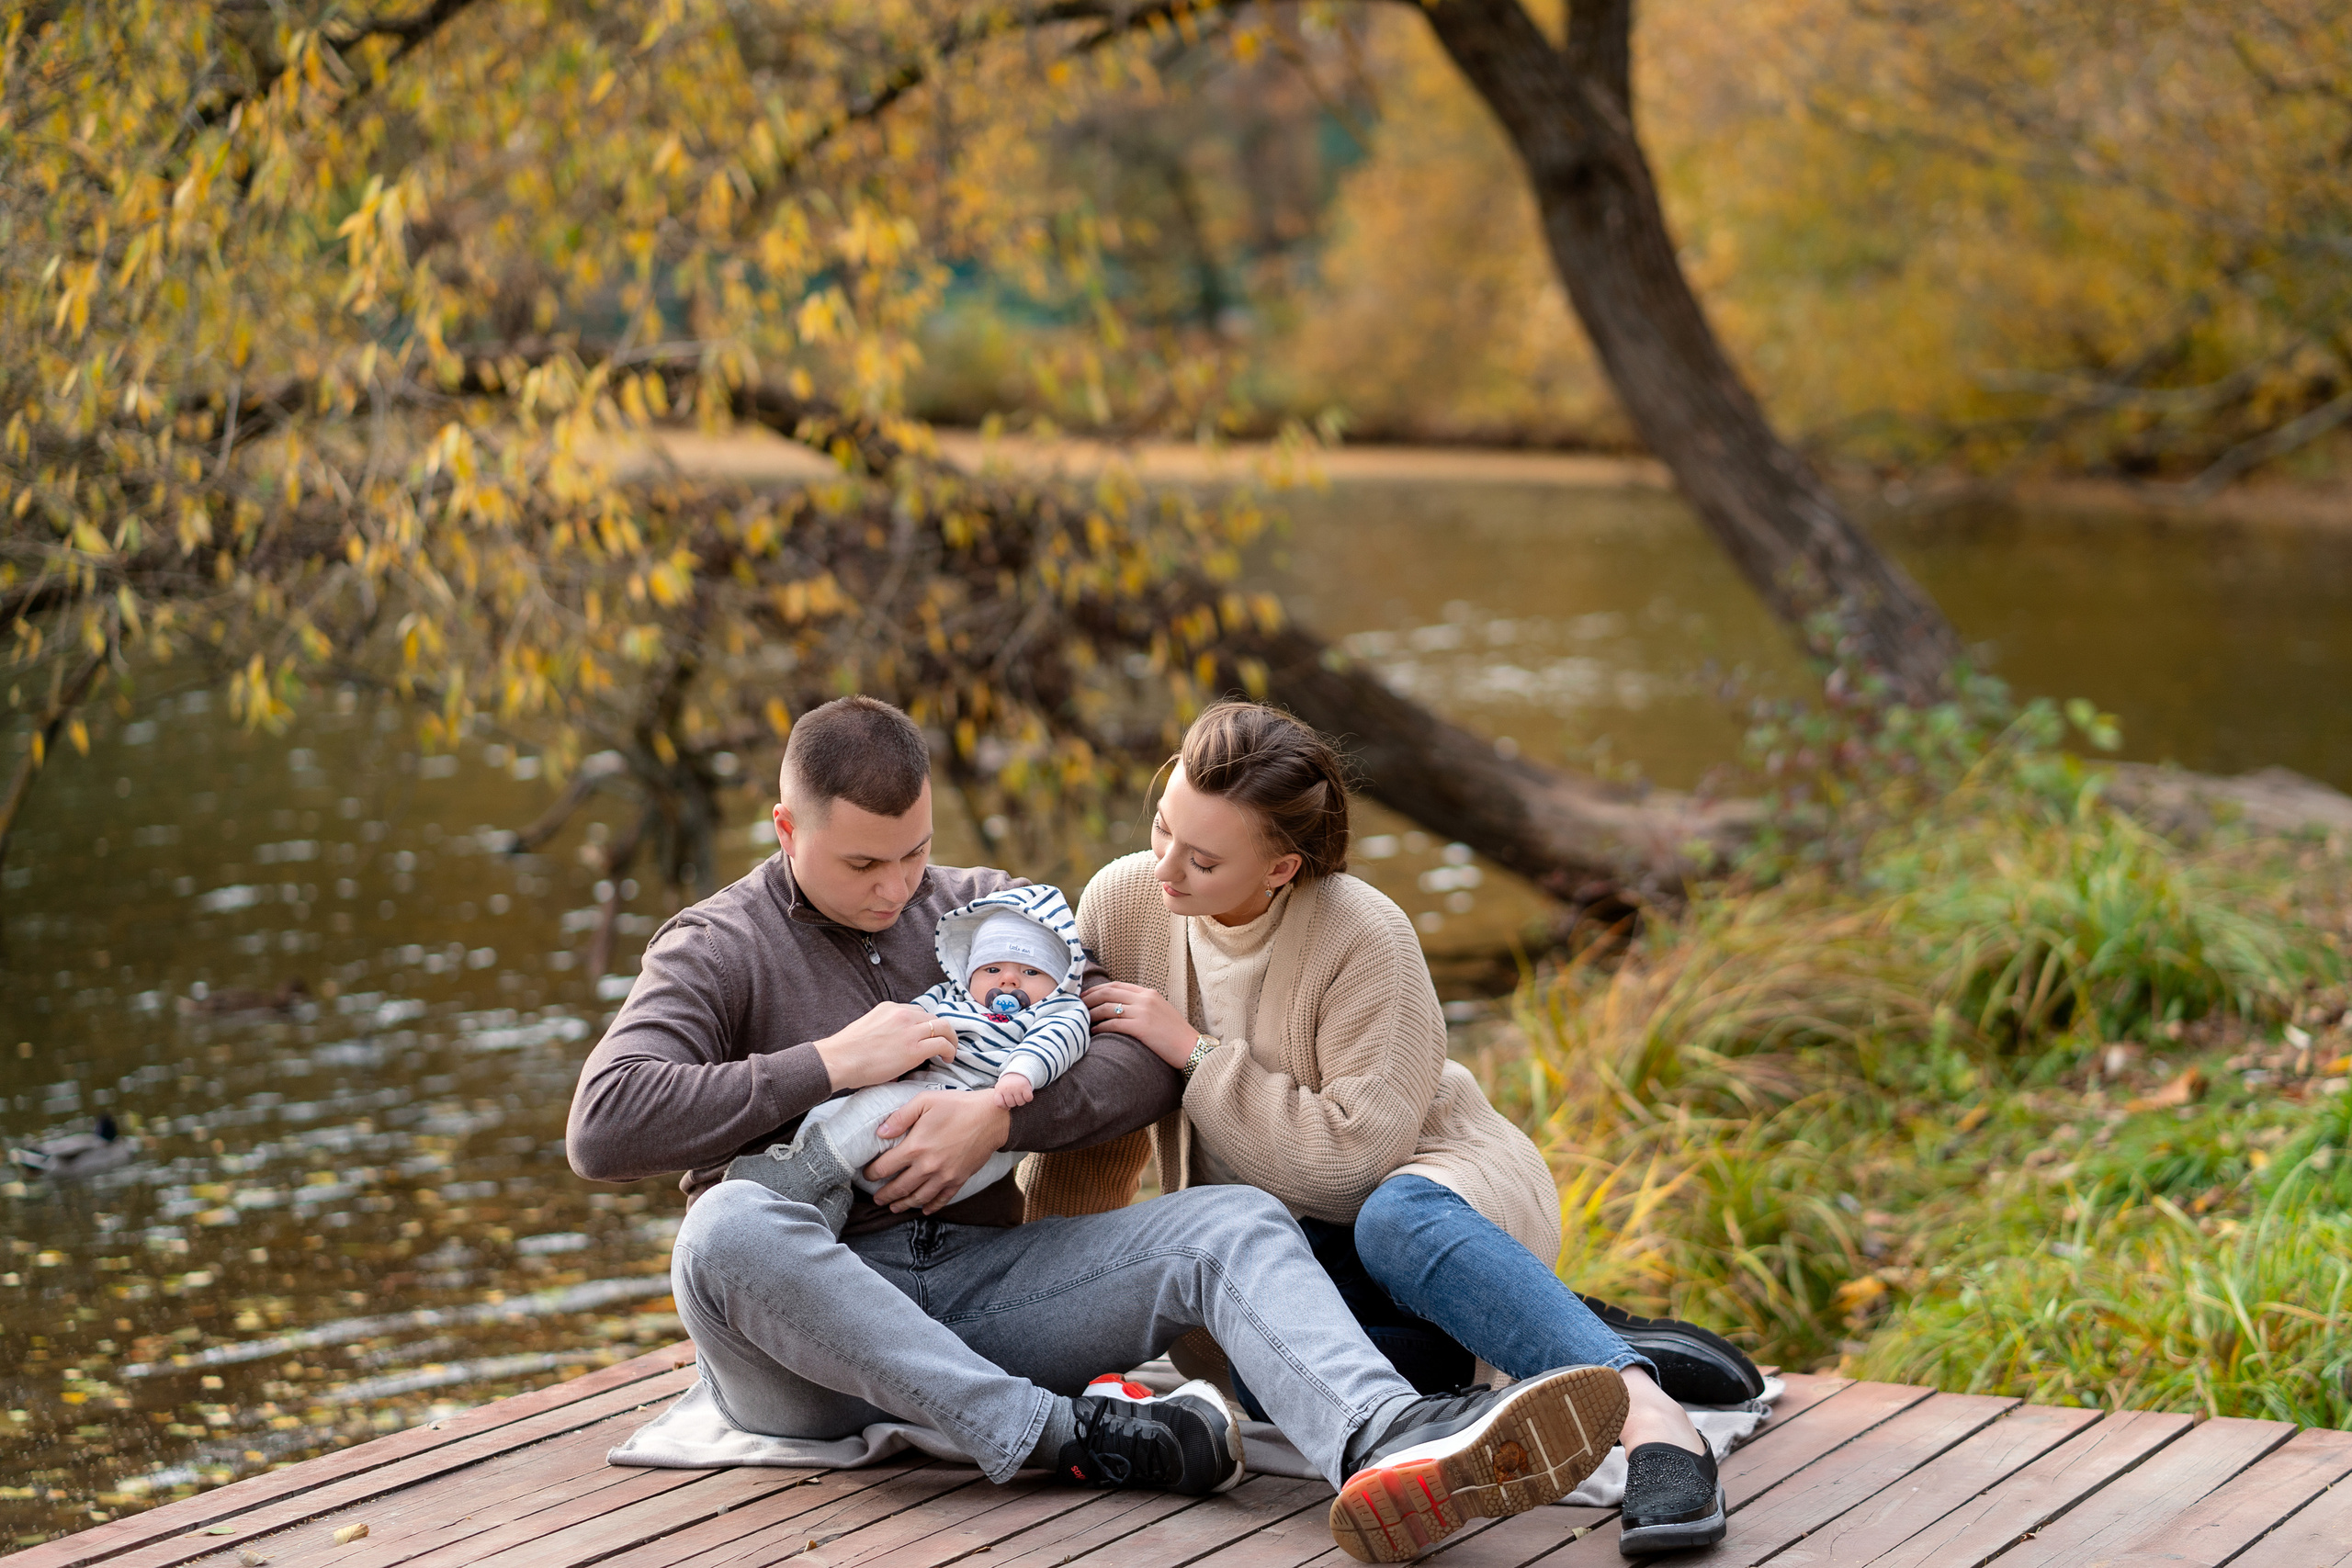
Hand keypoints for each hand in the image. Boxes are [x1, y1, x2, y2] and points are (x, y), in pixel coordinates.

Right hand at [813, 1002, 956, 1091]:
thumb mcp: (868, 1028)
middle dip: (941, 1030)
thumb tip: (893, 1047)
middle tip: (944, 1043)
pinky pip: (943, 1044)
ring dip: (950, 1039)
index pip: (917, 1011)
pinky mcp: (915, 1049)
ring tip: (950, 1051)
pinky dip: (950, 1050)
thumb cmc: (847, 1051)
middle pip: (933, 1017)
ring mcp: (910, 1030)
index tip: (927, 1036)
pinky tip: (948, 1059)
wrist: (839, 1060)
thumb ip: (884, 1030)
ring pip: (943, 1027)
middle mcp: (902, 1014)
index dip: (925, 1025)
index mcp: (889, 1008)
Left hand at [867, 1090, 1010, 1211]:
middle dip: (885, 1195)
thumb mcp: (925, 1102)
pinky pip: (942, 1199)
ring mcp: (944, 1176)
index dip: (872, 1174)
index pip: (885, 1167)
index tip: (866, 1176)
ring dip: (904, 1205)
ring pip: (918, 1198)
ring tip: (894, 1207)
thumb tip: (880, 1132)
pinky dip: (931, 1207)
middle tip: (876, 1199)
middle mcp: (928, 1166)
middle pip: (899, 1188)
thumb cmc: (957, 1106)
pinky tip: (924, 1209)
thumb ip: (901, 1117)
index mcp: (916, 1147)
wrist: (992, 1118)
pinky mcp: (958, 1179)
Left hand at [992, 1072, 1034, 1108]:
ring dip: (1022, 1100)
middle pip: (1011, 1104)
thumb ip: (1000, 1099)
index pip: (999, 1104)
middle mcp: (1006, 1088)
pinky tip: (1025, 1093)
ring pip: (1020, 1103)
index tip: (1006, 1102)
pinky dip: (1028, 1097)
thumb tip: (1007, 1109)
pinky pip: (1028, 1099)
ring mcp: (1016, 1087)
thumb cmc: (1008, 1085)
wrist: (1017, 1072)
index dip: (1004, 1106)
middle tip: (1014, 1095)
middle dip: (1014, 1102)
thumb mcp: (1000, 1089)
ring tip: (1020, 1093)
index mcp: (999, 1089)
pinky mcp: (1025, 1086)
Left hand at [1083, 981, 1194, 1067]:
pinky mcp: (1142, 1027)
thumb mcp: (1160, 1011)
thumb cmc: (1175, 1034)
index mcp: (1148, 993)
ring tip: (1081, 1019)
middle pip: (1108, 992)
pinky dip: (1100, 1027)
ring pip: (1108, 1007)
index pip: (1117, 985)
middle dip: (1089, 997)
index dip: (1097, 989)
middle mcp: (1145, 999)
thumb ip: (1142, 1005)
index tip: (1085, 995)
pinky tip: (1093, 1032)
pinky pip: (1114, 1024)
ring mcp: (1143, 1012)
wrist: (1191, 1047)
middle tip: (1076, 1005)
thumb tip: (1120, 1008)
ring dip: (1091, 1013)